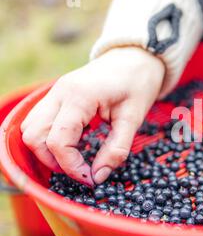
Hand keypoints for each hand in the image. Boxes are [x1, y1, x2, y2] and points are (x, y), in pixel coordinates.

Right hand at [21, 47, 164, 185]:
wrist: (135, 57)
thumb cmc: (138, 84)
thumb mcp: (134, 118)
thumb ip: (116, 149)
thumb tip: (98, 176)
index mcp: (79, 97)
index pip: (58, 140)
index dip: (70, 166)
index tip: (91, 178)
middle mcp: (60, 92)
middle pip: (34, 136)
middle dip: (54, 161)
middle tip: (82, 171)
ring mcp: (55, 92)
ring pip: (30, 128)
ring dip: (46, 150)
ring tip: (75, 160)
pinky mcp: (57, 95)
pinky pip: (38, 120)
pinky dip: (48, 138)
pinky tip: (72, 144)